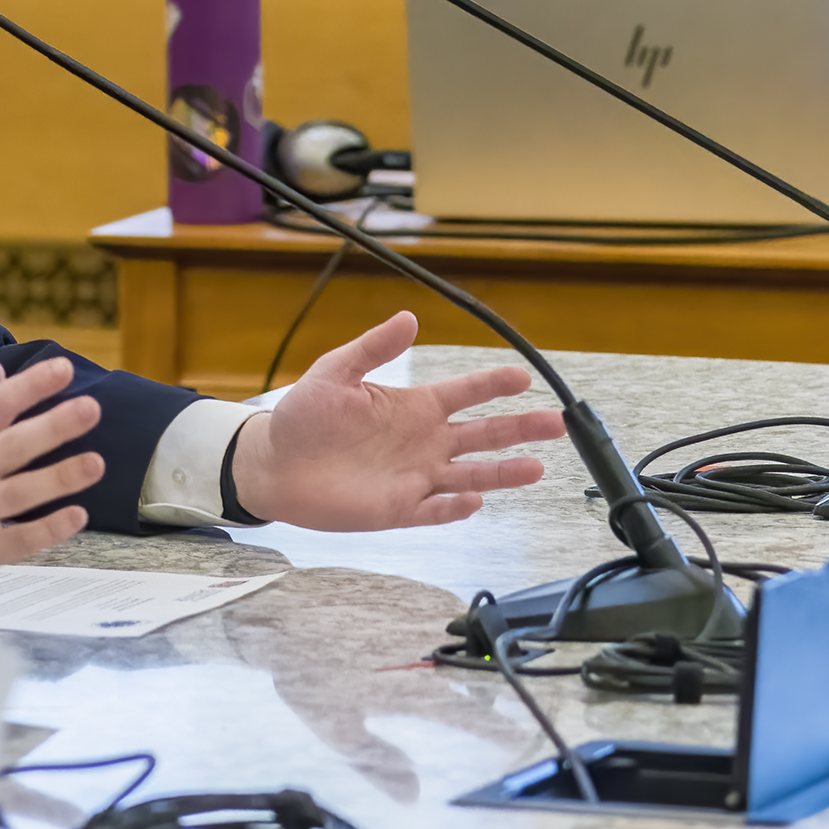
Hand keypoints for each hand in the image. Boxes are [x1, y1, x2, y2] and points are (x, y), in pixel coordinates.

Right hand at [0, 355, 103, 597]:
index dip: (28, 387)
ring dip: (57, 477)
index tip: (61, 370)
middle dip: (51, 426)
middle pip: (8, 447)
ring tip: (94, 463)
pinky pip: (13, 542)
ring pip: (15, 493)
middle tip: (89, 409)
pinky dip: (45, 530)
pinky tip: (75, 516)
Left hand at [231, 312, 562, 530]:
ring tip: (537, 467)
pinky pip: (435, 510)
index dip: (494, 384)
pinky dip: (455, 507)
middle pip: (484, 435)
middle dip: (520, 428)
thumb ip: (373, 348)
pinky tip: (474, 500)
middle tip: (556, 423)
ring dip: (503, 472)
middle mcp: (423, 442)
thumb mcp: (335, 373)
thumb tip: (408, 318)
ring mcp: (415, 477)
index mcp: (413, 407)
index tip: (523, 377)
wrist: (273, 464)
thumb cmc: (303, 418)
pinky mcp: (399, 509)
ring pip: (471, 475)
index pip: (466, 393)